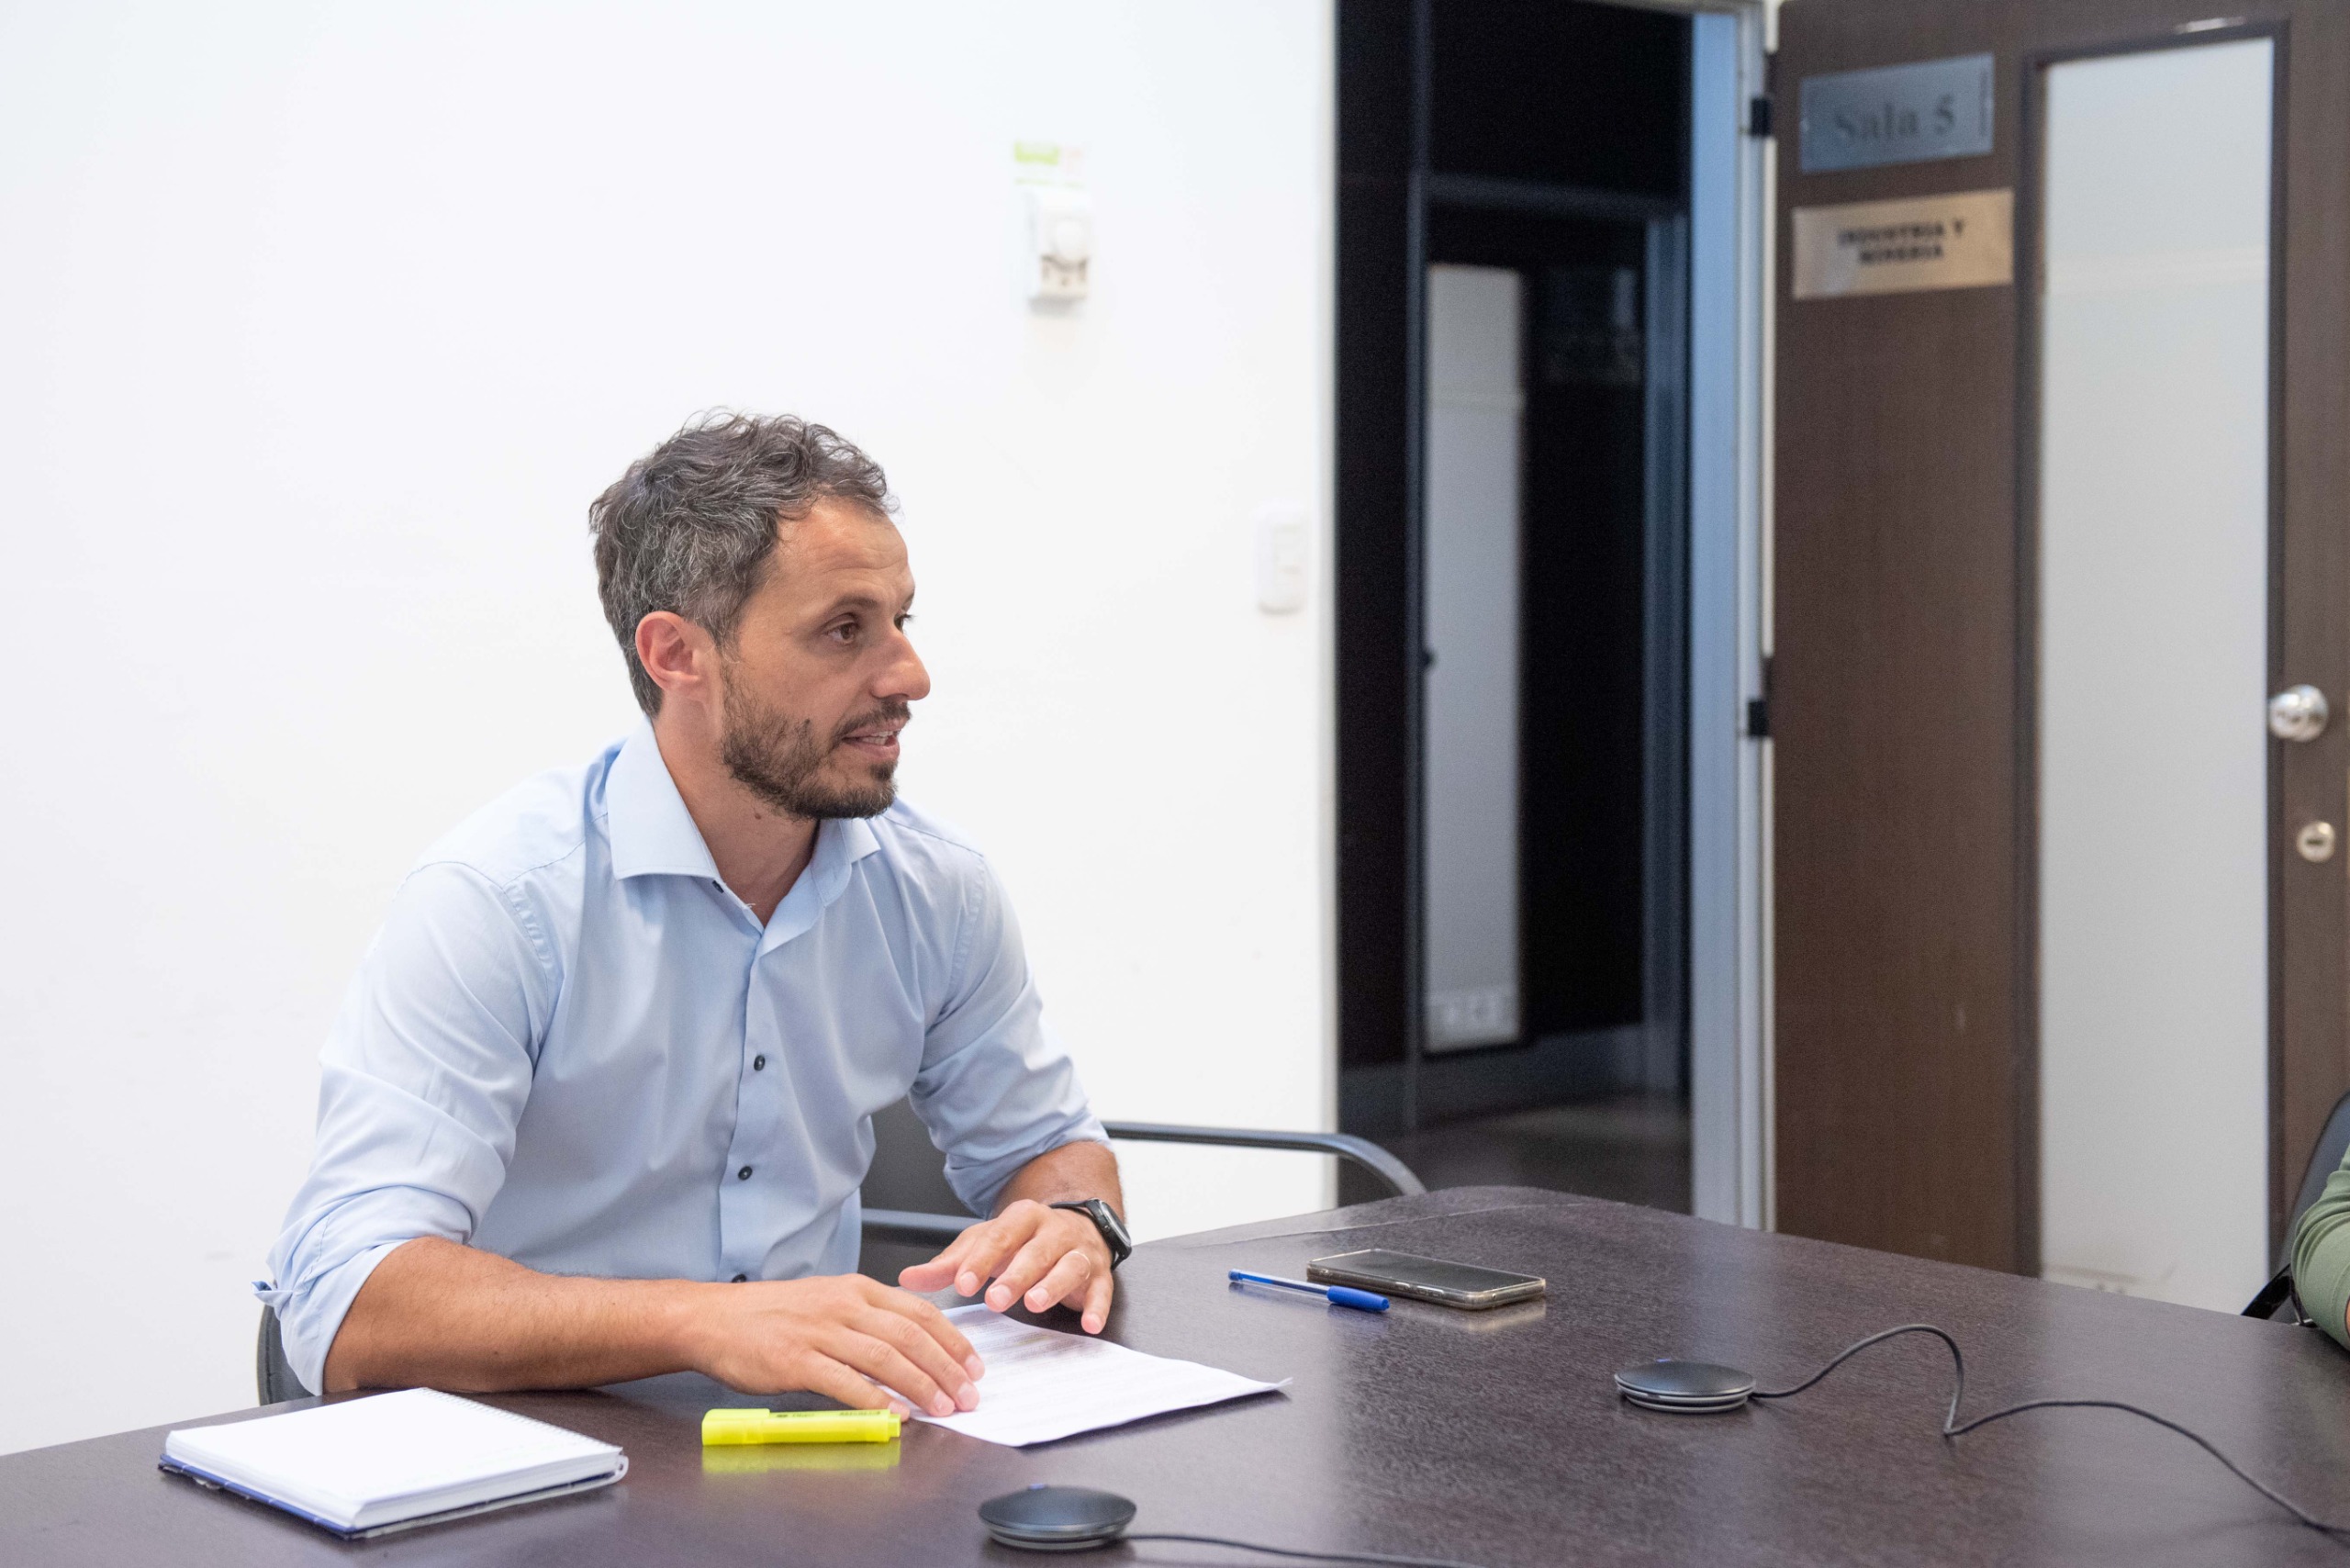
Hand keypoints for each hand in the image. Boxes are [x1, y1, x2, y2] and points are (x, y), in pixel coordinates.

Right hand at [681, 1273, 984, 1417]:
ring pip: (885, 1358)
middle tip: (969, 1394)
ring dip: (921, 1385)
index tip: (973, 1365)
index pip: (919, 1311)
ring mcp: (819, 1332)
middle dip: (947, 1368)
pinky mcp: (795, 1360)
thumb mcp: (827, 1301)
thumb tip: (913, 1347)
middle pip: (910, 1336)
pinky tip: (896, 1414)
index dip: (953, 1340)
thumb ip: (867, 1319)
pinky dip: (876, 1399)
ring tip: (943, 1408)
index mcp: (856, 1289)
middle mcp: (843, 1306)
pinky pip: (845, 1381)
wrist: (714, 1319)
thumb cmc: (771, 1315)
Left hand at [898, 1198, 1115, 1333]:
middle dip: (1016, 1274)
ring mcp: (1079, 1251)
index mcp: (1022, 1218)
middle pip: (1036, 1250)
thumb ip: (949, 1264)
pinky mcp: (1100, 1273)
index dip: (980, 1260)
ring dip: (1054, 1285)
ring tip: (1035, 1304)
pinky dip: (1098, 1306)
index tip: (962, 1283)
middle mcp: (1053, 1230)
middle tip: (996, 1299)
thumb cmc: (1022, 1241)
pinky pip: (1103, 1288)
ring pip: (1070, 1265)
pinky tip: (1090, 1324)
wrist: (1076, 1225)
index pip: (999, 1237)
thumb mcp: (985, 1245)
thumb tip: (906, 1279)